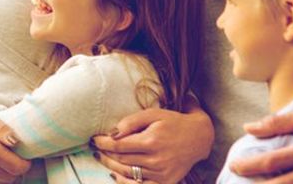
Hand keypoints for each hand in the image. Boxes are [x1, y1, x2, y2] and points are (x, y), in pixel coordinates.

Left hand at [92, 106, 212, 183]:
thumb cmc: (172, 122)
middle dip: (105, 154)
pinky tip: (116, 175)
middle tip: (95, 149)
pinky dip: (126, 182)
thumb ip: (131, 121)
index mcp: (152, 141)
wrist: (198, 138)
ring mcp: (162, 173)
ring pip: (128, 173)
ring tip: (102, 159)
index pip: (119, 145)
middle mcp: (156, 159)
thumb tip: (112, 132)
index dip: (103, 143)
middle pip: (121, 160)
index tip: (94, 140)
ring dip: (111, 166)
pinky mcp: (166, 181)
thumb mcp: (153, 114)